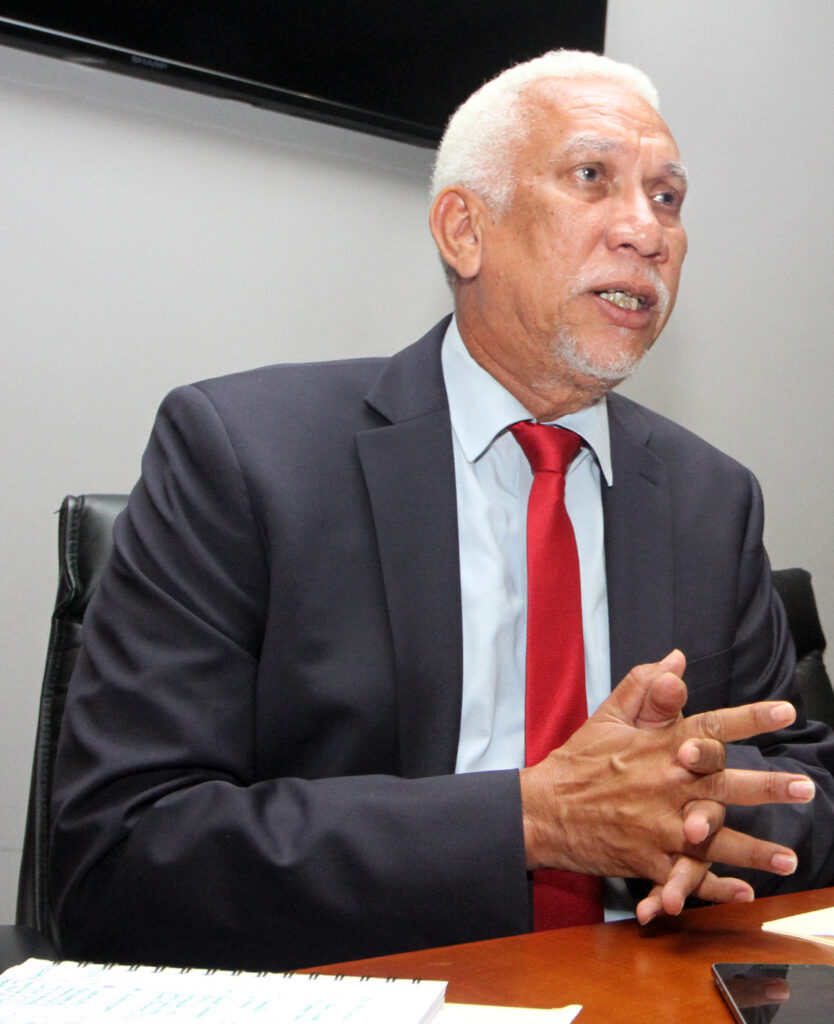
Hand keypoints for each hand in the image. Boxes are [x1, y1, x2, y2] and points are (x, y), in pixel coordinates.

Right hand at [519, 651, 813, 891]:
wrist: (542, 811)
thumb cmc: (578, 761)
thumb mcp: (607, 716)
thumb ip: (644, 687)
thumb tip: (677, 661)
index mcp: (658, 747)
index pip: (709, 726)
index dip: (748, 718)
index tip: (785, 711)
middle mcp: (663, 786)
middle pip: (723, 785)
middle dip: (767, 787)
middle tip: (804, 788)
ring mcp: (656, 826)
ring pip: (714, 840)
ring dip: (753, 850)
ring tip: (788, 858)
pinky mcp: (647, 859)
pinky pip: (687, 876)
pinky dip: (714, 887)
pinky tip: (742, 890)